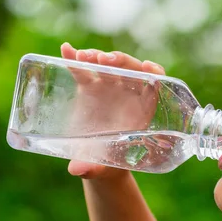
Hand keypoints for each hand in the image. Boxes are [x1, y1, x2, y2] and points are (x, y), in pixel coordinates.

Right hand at [60, 42, 165, 179]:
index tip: (148, 67)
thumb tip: (77, 171)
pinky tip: (66, 49)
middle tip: (104, 61)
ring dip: (97, 57)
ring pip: (106, 65)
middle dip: (120, 61)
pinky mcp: (89, 87)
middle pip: (129, 69)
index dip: (154, 74)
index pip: (155, 85)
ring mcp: (107, 87)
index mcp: (142, 110)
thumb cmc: (108, 164)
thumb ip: (93, 168)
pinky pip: (84, 70)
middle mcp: (127, 94)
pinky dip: (75, 59)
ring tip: (84, 57)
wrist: (95, 160)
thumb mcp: (103, 166)